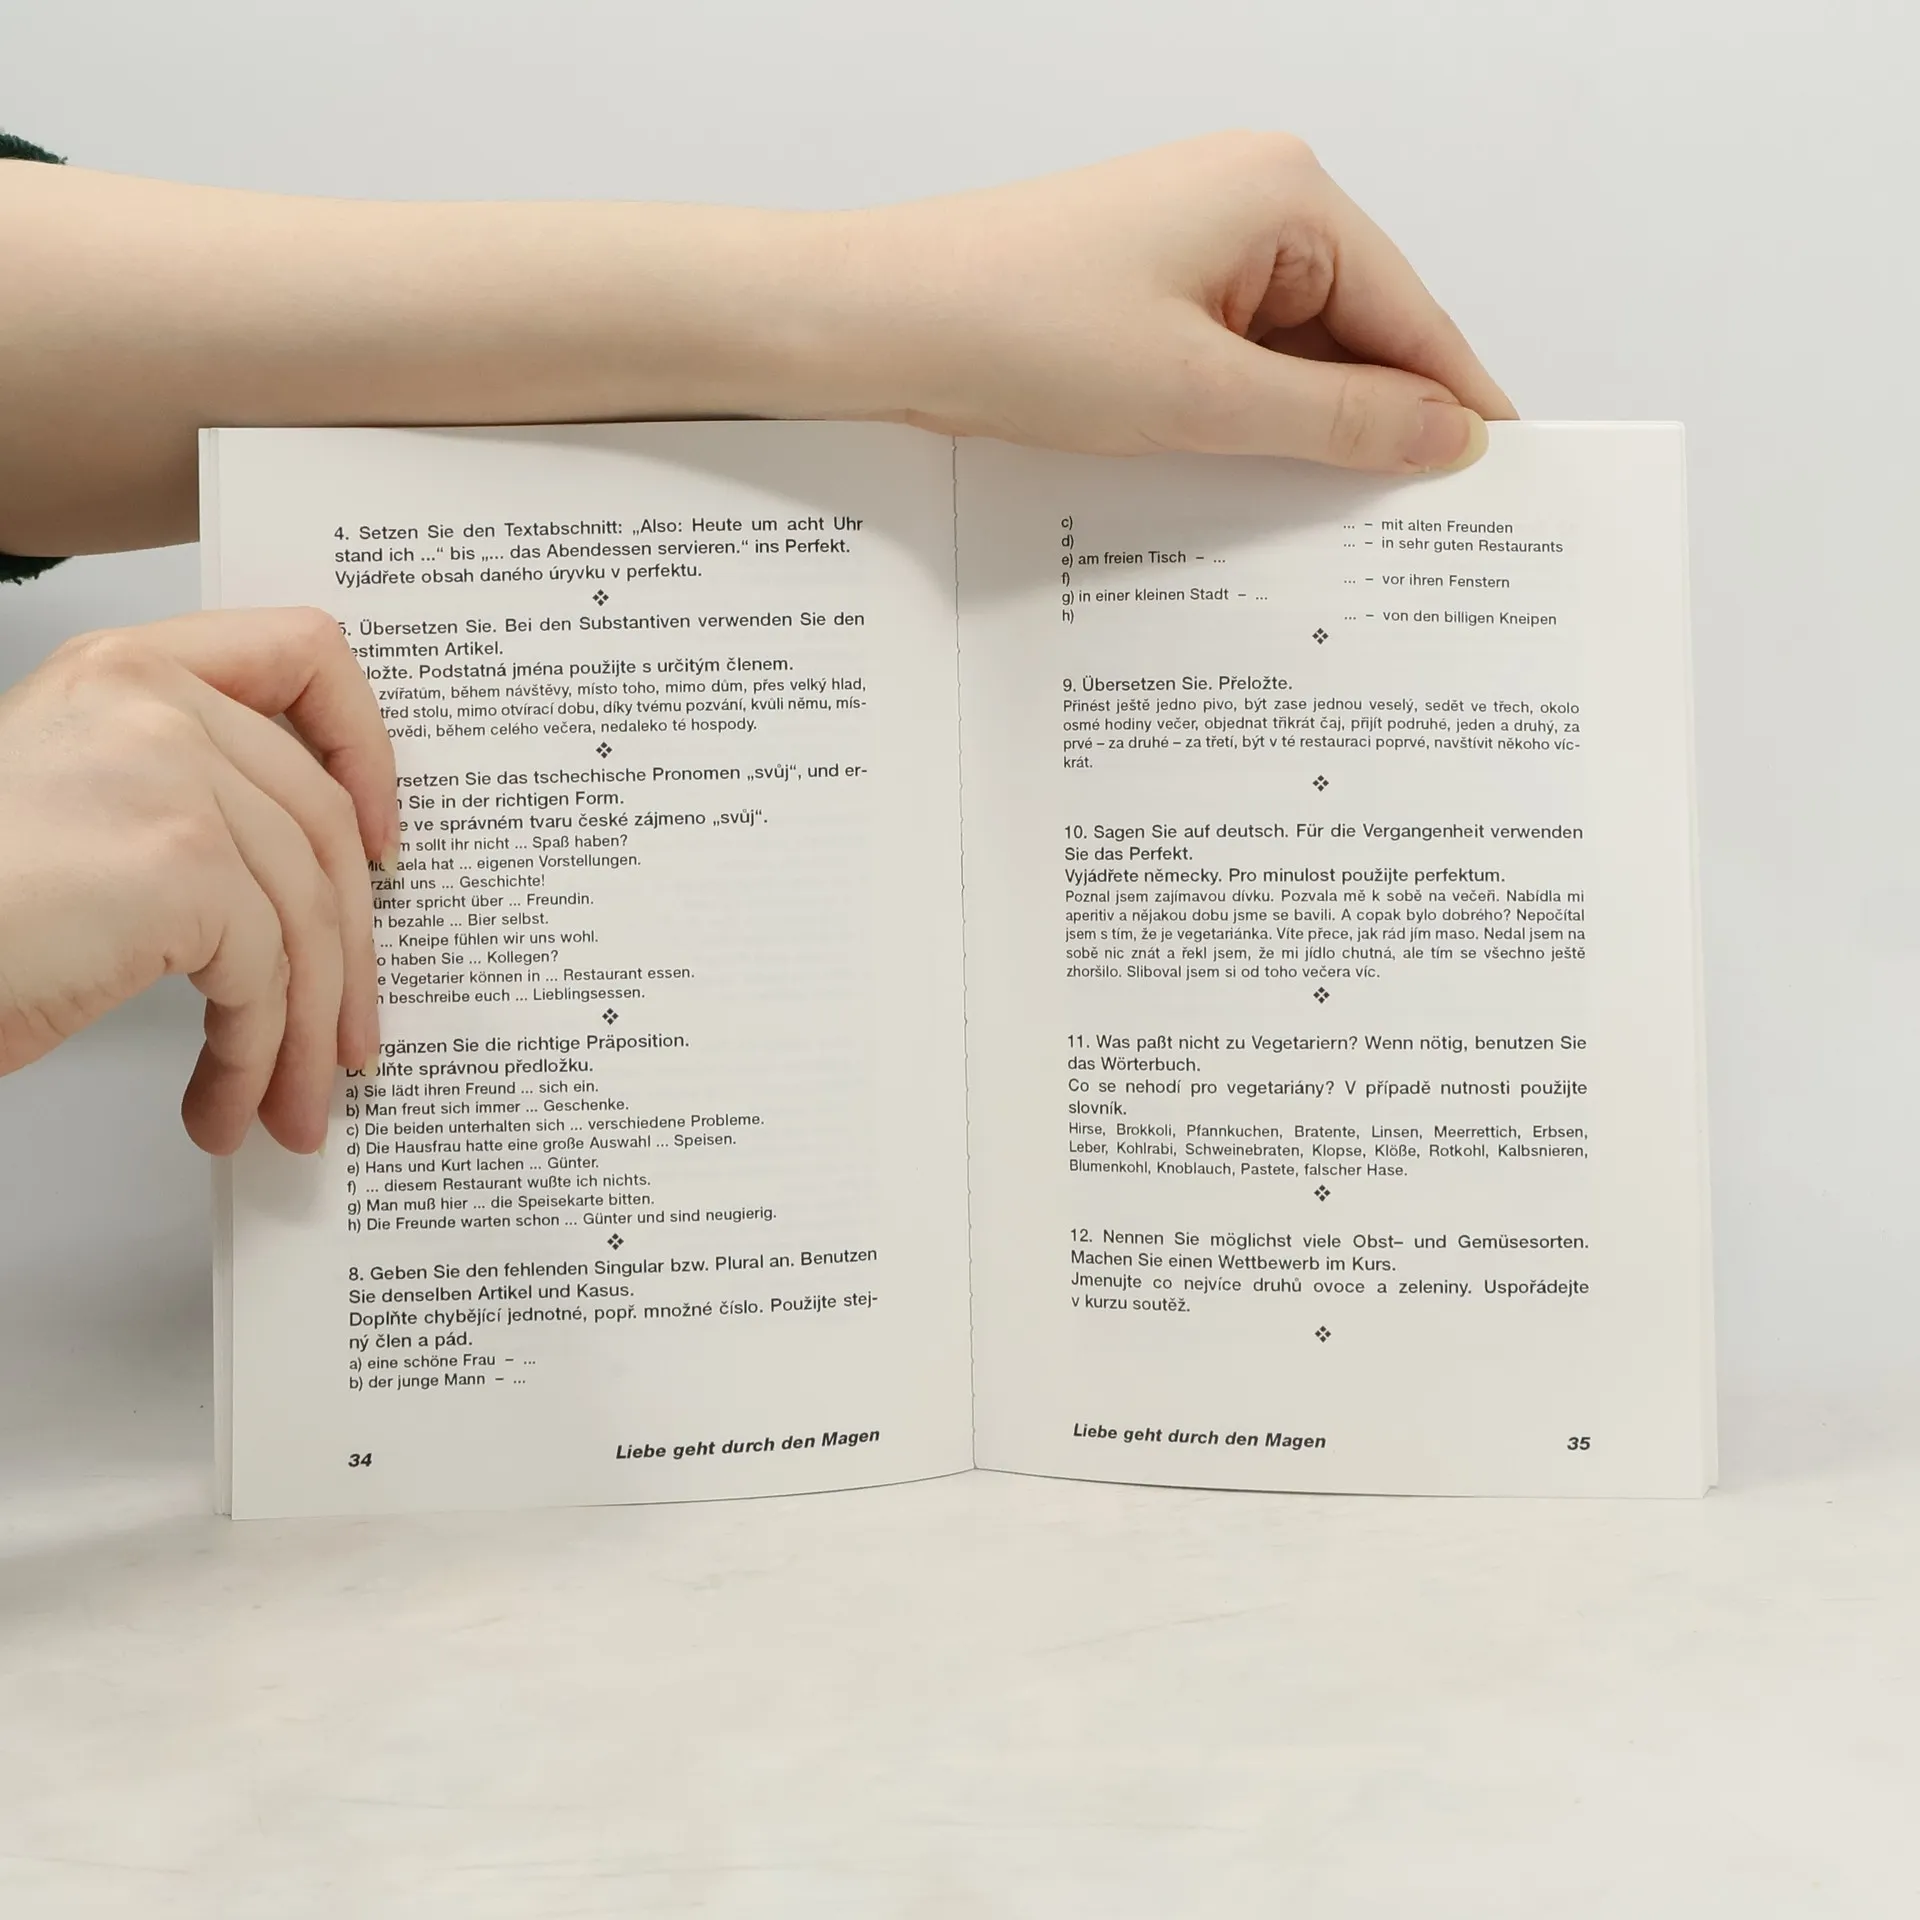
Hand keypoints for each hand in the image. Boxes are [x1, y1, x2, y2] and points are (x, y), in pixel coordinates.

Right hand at [0, 609, 399, 1153]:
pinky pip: (262, 976)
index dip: (366, 749)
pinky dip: (254, 1057)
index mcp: (129, 670)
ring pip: (303, 915)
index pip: (302, 655)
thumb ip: (189, 800)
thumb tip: (312, 896)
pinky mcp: (179, 865)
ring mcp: (172, 774)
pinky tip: (225, 1103)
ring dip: (301, 1033)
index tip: (385, 840)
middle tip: (345, 1042)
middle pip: (322, 825)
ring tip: (292, 1107)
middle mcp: (154, 701)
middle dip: (347, 954)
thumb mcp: (79, 809)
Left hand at [830, 131, 1514, 471]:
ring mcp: (1195, 248)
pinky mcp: (1149, 291)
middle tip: (1409, 538)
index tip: (1494, 490)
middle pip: (1360, 336)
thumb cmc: (1015, 327)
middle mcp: (1250, 203)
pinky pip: (1231, 364)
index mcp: (1285, 195)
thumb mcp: (1202, 396)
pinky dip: (1244, 424)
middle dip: (1375, 429)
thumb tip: (1448, 435)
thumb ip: (1340, 419)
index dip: (1455, 408)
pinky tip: (1245, 486)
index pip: (1413, 316)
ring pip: (1292, 359)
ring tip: (1323, 527)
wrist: (874, 322)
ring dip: (1302, 435)